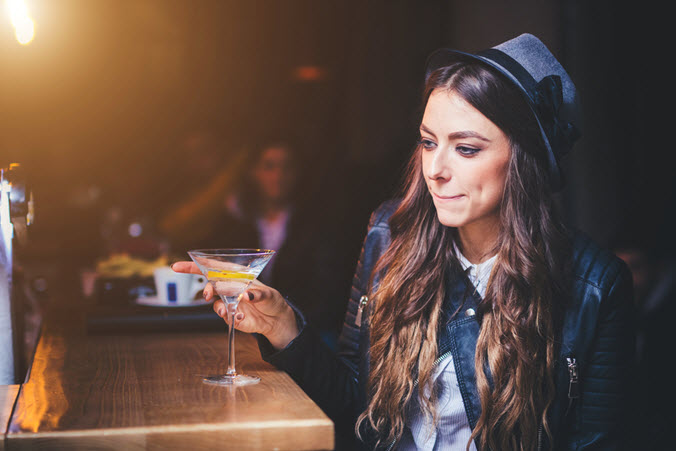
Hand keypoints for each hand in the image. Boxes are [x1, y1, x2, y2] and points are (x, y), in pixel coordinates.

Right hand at [171, 261, 298, 348]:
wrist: (276, 320)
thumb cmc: (272, 300)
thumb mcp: (269, 295)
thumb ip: (259, 294)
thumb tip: (247, 294)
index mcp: (236, 275)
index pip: (212, 267)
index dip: (193, 265)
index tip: (176, 266)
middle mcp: (229, 287)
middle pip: (209, 285)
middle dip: (206, 289)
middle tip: (208, 295)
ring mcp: (228, 302)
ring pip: (215, 303)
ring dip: (218, 307)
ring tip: (226, 311)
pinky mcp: (231, 316)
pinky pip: (225, 316)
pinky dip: (231, 317)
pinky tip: (240, 317)